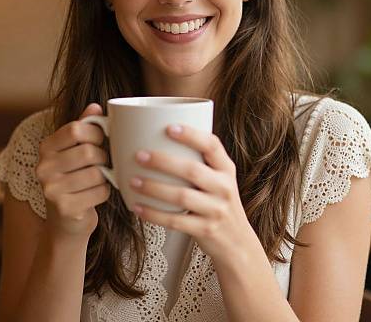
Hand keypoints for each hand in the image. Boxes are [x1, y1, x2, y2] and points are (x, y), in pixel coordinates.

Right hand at [36, 103, 110, 239]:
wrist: (66, 221)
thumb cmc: (75, 178)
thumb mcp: (76, 150)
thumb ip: (84, 127)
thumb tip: (95, 106)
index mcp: (46, 148)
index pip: (75, 129)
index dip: (96, 132)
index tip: (102, 139)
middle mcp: (43, 167)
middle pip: (89, 152)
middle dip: (104, 157)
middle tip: (104, 163)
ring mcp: (51, 190)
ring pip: (97, 173)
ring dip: (106, 177)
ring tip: (100, 179)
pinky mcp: (64, 208)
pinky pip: (99, 192)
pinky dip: (105, 192)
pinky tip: (96, 194)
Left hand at [129, 124, 253, 260]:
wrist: (237, 242)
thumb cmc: (218, 203)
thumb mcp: (219, 180)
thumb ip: (200, 163)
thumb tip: (159, 139)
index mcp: (226, 169)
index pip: (212, 145)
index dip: (191, 135)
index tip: (169, 127)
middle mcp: (224, 187)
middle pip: (192, 170)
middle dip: (163, 161)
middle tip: (140, 155)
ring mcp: (216, 210)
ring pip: (182, 196)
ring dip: (154, 188)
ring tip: (133, 181)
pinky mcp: (206, 230)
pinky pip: (175, 221)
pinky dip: (154, 214)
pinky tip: (138, 207)